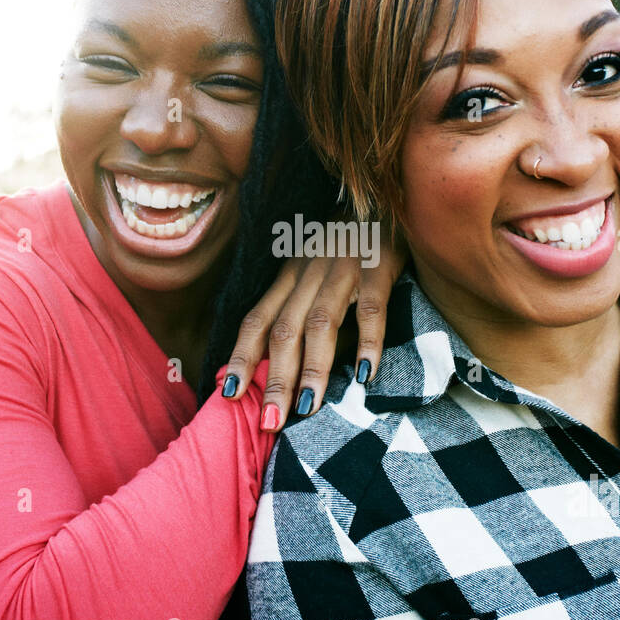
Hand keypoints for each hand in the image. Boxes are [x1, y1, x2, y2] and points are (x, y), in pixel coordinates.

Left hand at [221, 227, 407, 432]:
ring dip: (312, 368)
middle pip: (283, 330)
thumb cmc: (353, 244)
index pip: (257, 320)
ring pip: (319, 323)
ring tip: (306, 408)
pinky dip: (368, 342)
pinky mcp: (379, 266)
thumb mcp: (317, 269)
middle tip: (270, 422)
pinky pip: (371, 308)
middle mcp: (309, 271)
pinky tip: (365, 375)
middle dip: (273, 378)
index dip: (241, 357)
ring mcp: (344, 267)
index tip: (229, 396)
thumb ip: (302, 307)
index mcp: (290, 275)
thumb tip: (285, 364)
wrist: (390, 197)